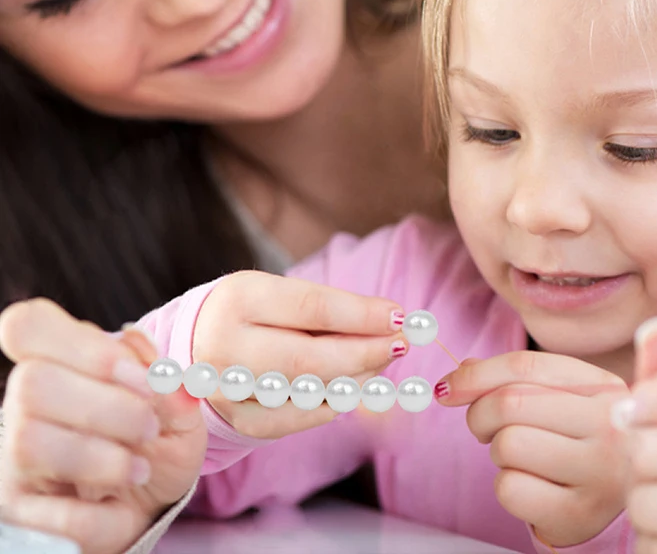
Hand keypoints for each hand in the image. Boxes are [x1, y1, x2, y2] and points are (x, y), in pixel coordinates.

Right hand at [0, 298, 206, 553]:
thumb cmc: (158, 437)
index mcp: (60, 360)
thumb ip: (166, 380)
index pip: (29, 325)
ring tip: (140, 468)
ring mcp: (12, 456)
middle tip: (150, 427)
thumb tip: (144, 350)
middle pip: (33, 382)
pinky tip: (122, 507)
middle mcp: (23, 403)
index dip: (87, 347)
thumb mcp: (177, 405)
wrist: (151, 499)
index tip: (141, 376)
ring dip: (101, 459)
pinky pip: (50, 511)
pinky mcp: (16, 510)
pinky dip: (100, 515)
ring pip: (30, 442)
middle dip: (108, 407)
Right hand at [192, 270, 406, 438]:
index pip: (312, 307)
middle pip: (311, 357)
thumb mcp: (281, 293)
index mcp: (239, 298)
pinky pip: (301, 419)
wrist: (198, 342)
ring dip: (357, 379)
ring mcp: (229, 389)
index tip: (400, 316)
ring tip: (380, 361)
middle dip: (365, 352)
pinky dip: (334, 403)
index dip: (361, 314)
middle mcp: (225, 346)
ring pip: (310, 392)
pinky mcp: (240, 421)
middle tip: (400, 345)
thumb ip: (330, 307)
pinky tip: (352, 386)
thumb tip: (390, 321)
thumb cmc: (256, 311)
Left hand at [435, 350, 628, 545]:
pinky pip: (510, 489)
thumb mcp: (563, 397)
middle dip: (479, 415)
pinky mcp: (581, 515)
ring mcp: (601, 472)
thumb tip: (462, 370)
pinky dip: (508, 487)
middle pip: (509, 404)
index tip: (446, 387)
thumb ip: (516, 377)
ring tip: (524, 458)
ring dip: (499, 453)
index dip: (476, 374)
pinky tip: (534, 487)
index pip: (525, 366)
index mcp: (604, 386)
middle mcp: (612, 425)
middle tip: (484, 428)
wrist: (625, 501)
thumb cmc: (582, 438)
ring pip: (507, 445)